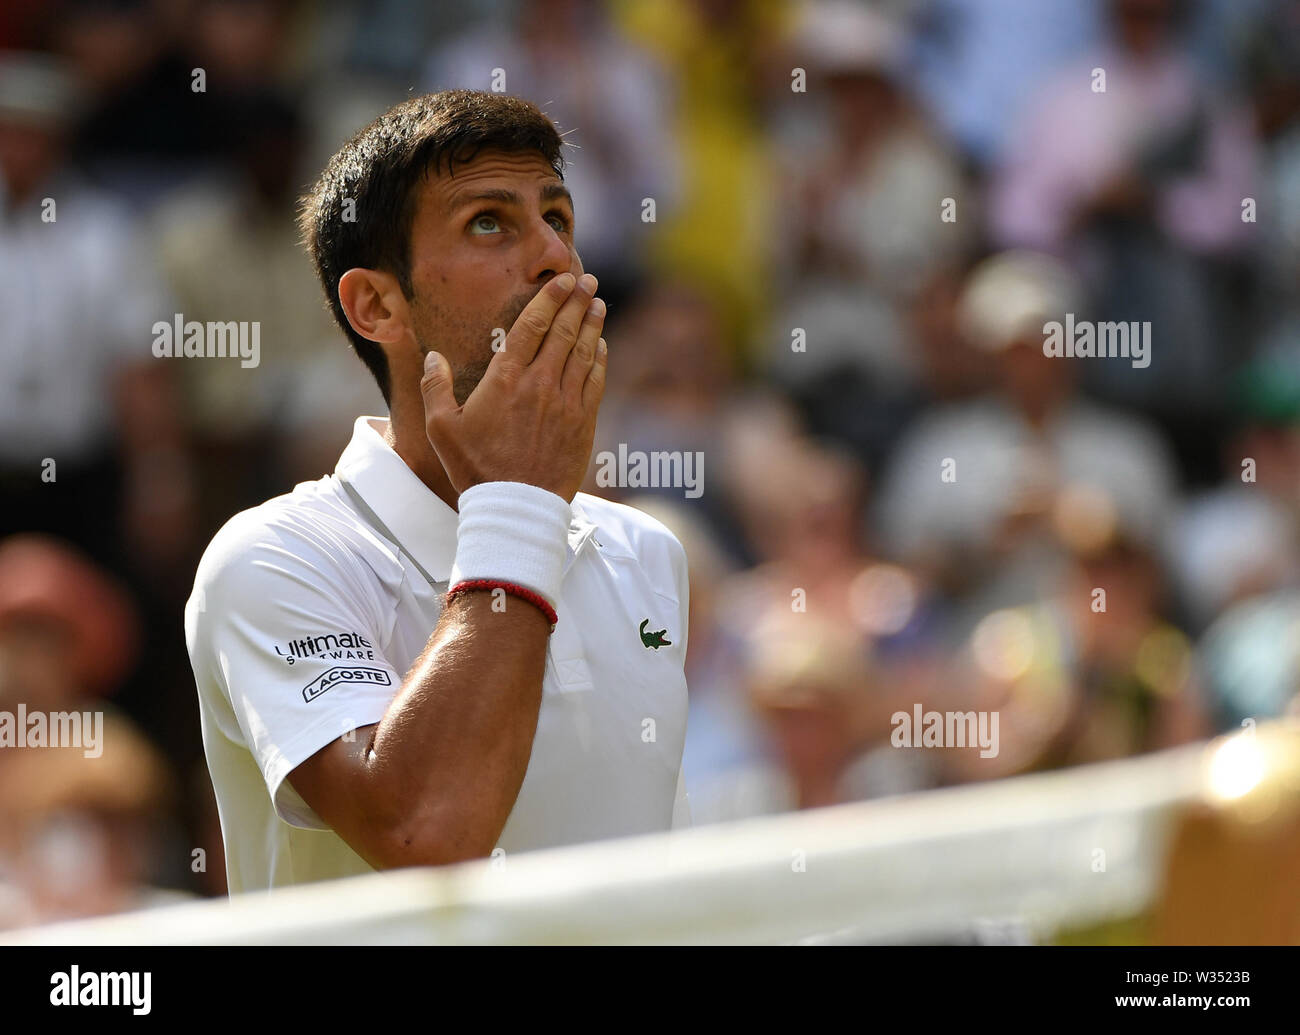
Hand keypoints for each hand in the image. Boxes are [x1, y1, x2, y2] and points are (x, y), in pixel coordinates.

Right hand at [419, 271, 607, 501]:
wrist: (516, 506)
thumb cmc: (475, 468)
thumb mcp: (441, 429)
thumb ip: (435, 388)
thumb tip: (432, 355)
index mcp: (506, 379)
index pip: (532, 326)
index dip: (550, 299)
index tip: (563, 280)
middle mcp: (540, 384)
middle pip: (563, 331)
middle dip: (576, 302)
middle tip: (587, 281)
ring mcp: (566, 403)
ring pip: (584, 352)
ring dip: (592, 324)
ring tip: (598, 303)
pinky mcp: (582, 423)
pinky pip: (595, 381)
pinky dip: (600, 359)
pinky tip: (600, 345)